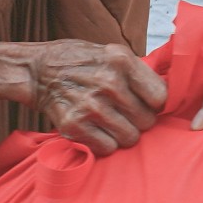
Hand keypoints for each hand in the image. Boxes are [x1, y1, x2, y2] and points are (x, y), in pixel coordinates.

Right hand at [0, 38, 165, 153]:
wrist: (36, 70)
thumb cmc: (79, 61)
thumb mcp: (113, 53)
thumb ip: (138, 72)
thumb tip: (165, 96)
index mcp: (121, 62)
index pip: (160, 96)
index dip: (155, 104)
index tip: (146, 103)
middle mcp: (108, 83)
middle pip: (147, 121)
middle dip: (139, 121)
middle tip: (125, 114)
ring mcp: (91, 106)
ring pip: (130, 138)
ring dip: (123, 134)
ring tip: (111, 123)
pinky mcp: (74, 125)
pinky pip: (107, 148)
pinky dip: (104, 144)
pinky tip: (96, 130)